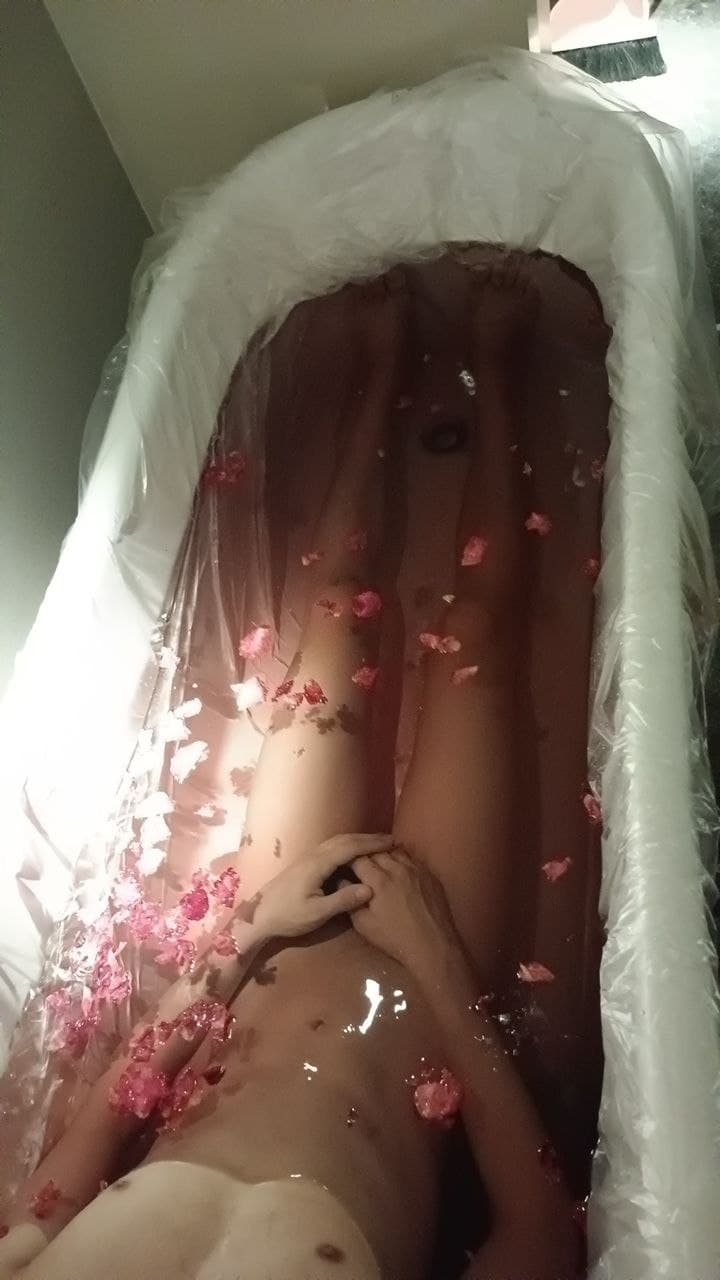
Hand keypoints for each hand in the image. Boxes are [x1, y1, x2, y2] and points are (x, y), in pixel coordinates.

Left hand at [246, 833, 392, 940]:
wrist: (259, 916)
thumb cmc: (288, 916)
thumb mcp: (317, 913)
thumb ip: (343, 900)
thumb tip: (370, 889)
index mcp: (318, 864)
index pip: (350, 847)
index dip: (372, 844)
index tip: (391, 843)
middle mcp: (313, 855)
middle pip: (344, 840)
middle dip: (368, 838)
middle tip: (390, 841)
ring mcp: (308, 857)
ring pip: (337, 842)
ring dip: (358, 840)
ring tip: (377, 845)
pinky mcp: (305, 863)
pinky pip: (331, 847)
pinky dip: (347, 846)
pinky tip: (354, 854)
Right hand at [350, 847, 460, 974]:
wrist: (432, 945)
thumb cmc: (394, 937)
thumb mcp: (364, 925)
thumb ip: (350, 900)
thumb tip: (341, 882)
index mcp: (378, 880)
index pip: (358, 858)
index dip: (349, 859)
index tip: (345, 864)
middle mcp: (397, 868)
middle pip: (377, 850)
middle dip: (365, 854)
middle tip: (360, 863)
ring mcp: (416, 869)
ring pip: (396, 851)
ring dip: (384, 854)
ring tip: (379, 862)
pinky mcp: (429, 874)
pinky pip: (412, 858)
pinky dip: (402, 859)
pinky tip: (399, 868)